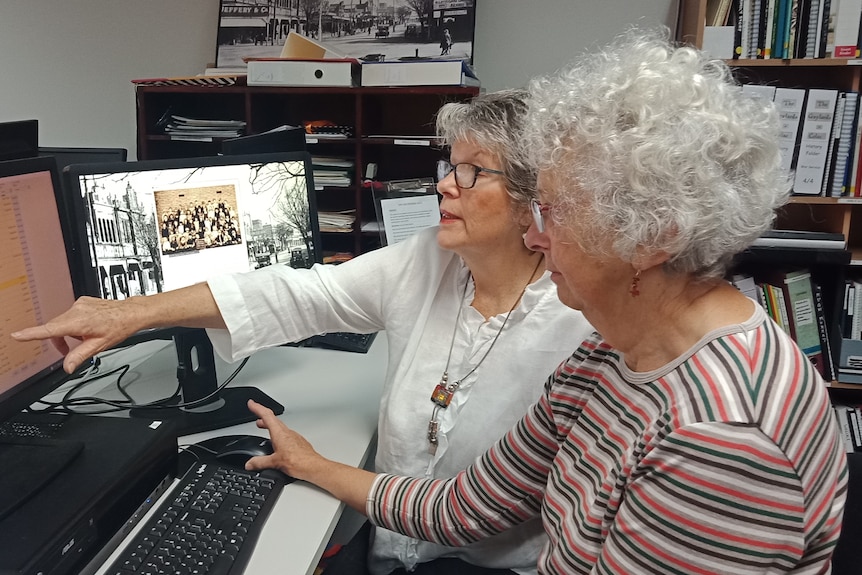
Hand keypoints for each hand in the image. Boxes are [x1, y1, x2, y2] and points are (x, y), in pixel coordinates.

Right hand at [10, 296, 143, 373]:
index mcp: (78, 322)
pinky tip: (88, 327)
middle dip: (58, 340)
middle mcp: (76, 310)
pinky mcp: (82, 302)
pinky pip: (70, 315)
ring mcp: (79, 304)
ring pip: (62, 322)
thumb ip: (80, 357)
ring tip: (85, 337)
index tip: (17, 335)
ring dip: (68, 332)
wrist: (130, 313)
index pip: (49, 330)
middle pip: (54, 327)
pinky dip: (74, 324)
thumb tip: (67, 367)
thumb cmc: (119, 326)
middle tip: (68, 351)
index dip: (31, 334)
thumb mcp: (99, 346)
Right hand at [244, 400, 378, 512]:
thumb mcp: (274, 462)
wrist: (313, 467)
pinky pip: (287, 435)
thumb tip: (249, 464)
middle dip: (263, 418)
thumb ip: (260, 462)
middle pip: (274, 420)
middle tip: (257, 419)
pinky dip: (279, 435)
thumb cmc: (299, 462)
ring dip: (272, 426)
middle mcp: (287, 432)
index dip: (258, 408)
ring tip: (266, 429)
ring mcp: (294, 437)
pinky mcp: (299, 443)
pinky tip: (279, 443)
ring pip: (281, 427)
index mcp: (280, 433)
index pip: (267, 415)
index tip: (252, 403)